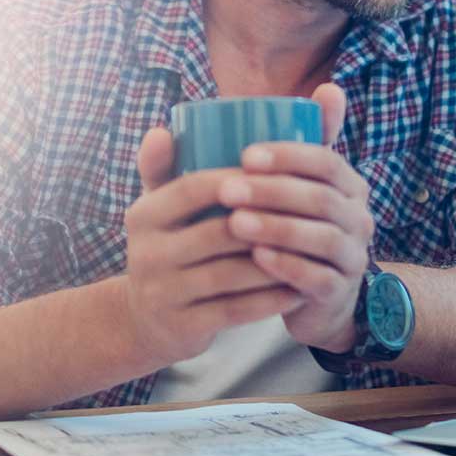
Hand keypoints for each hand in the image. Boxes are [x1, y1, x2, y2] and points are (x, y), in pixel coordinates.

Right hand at [119, 127, 305, 365]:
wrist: (144, 319)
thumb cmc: (167, 248)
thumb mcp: (157, 208)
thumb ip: (162, 168)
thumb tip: (165, 130)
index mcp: (144, 215)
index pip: (194, 189)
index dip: (239, 180)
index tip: (278, 174)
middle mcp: (147, 253)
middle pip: (218, 233)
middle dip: (267, 223)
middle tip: (309, 214)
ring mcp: (164, 293)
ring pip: (232, 274)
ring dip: (276, 262)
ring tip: (312, 250)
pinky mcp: (183, 326)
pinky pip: (236, 310)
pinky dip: (271, 299)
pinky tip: (298, 289)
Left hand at [218, 83, 375, 354]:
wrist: (312, 298)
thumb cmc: (290, 229)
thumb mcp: (289, 188)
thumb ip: (286, 147)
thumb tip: (306, 92)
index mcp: (347, 184)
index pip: (325, 160)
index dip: (288, 156)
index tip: (245, 155)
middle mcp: (359, 216)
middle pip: (320, 197)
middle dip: (272, 191)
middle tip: (228, 190)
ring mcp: (353, 255)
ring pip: (320, 237)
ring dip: (276, 227)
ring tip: (234, 224)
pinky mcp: (340, 291)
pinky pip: (317, 277)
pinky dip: (287, 266)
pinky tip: (256, 259)